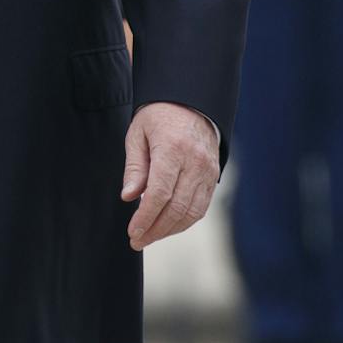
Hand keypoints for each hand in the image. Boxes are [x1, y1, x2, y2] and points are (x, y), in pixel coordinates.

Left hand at [119, 102, 220, 249]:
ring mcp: (207, 170)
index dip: (146, 218)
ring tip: (150, 237)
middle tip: (137, 241)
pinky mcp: (213, 175)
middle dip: (155, 230)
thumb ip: (134, 167)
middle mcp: (194, 161)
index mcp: (173, 149)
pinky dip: (184, 221)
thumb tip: (129, 197)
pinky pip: (201, 206)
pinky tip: (168, 226)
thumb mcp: (138, 134)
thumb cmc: (158, 116)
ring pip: (191, 212)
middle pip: (176, 207)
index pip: (160, 194)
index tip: (133, 232)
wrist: (191, 100)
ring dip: (170, 229)